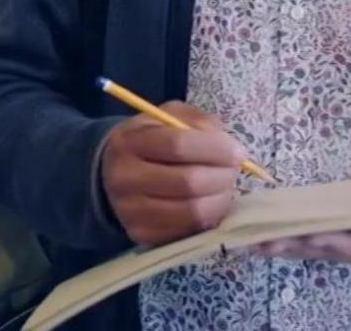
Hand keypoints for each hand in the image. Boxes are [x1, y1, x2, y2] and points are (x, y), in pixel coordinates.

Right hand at [100, 101, 244, 246]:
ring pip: (192, 211)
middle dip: (222, 177)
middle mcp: (125, 177)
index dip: (215, 149)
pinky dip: (208, 218)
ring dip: (220, 199)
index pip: (179, 145)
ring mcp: (130, 210)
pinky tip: (210, 203)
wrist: (112, 173)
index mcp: (130, 141)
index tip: (238, 152)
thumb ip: (198, 122)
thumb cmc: (150, 139)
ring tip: (225, 187)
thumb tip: (228, 146)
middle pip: (188, 182)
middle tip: (233, 171)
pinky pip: (187, 230)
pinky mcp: (141, 234)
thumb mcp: (169, 117)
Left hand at [251, 170, 350, 267]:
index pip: (349, 244)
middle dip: (288, 244)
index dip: (321, 239)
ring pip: (315, 247)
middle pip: (321, 250)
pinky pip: (318, 238)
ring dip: (284, 242)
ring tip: (249, 237)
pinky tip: (271, 229)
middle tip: (252, 239)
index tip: (293, 233)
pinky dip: (294, 234)